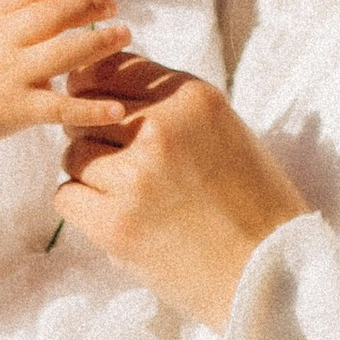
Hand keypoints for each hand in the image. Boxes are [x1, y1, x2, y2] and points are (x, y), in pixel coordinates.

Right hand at [0, 0, 139, 156]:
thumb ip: (9, 11)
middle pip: (52, 15)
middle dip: (87, 6)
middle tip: (113, 3)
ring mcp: (9, 76)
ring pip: (64, 53)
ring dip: (100, 42)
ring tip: (124, 33)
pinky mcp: (19, 110)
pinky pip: (61, 107)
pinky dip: (91, 109)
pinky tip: (117, 109)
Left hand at [50, 56, 307, 326]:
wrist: (272, 271)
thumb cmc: (253, 202)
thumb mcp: (224, 131)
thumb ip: (170, 107)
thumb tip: (98, 81)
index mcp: (192, 99)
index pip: (114, 68)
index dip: (100, 90)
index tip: (106, 112)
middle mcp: (162, 129)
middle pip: (87, 111)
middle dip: (95, 133)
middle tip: (121, 162)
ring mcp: (136, 177)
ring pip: (74, 154)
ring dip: (91, 172)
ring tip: (129, 194)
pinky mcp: (116, 224)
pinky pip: (67, 195)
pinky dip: (83, 206)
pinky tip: (116, 217)